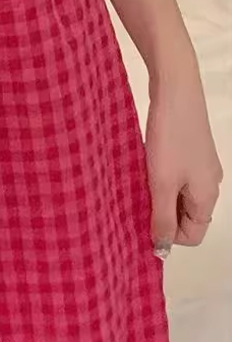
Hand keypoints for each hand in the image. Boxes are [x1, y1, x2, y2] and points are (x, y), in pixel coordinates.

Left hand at [145, 56, 222, 258]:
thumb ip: (161, 217)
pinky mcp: (187, 152)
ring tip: (133, 190)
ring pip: (177, 197)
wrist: (174, 91)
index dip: (167, 236)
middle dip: (159, 218)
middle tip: (131, 208)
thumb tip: (162, 250)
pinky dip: (156, 182)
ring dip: (155, 199)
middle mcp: (208, 183)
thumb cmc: (170, 137)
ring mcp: (199, 167)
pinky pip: (173, 179)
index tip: (140, 226)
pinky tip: (138, 174)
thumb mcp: (161, 183)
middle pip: (186, 217)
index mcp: (207, 195)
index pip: (192, 235)